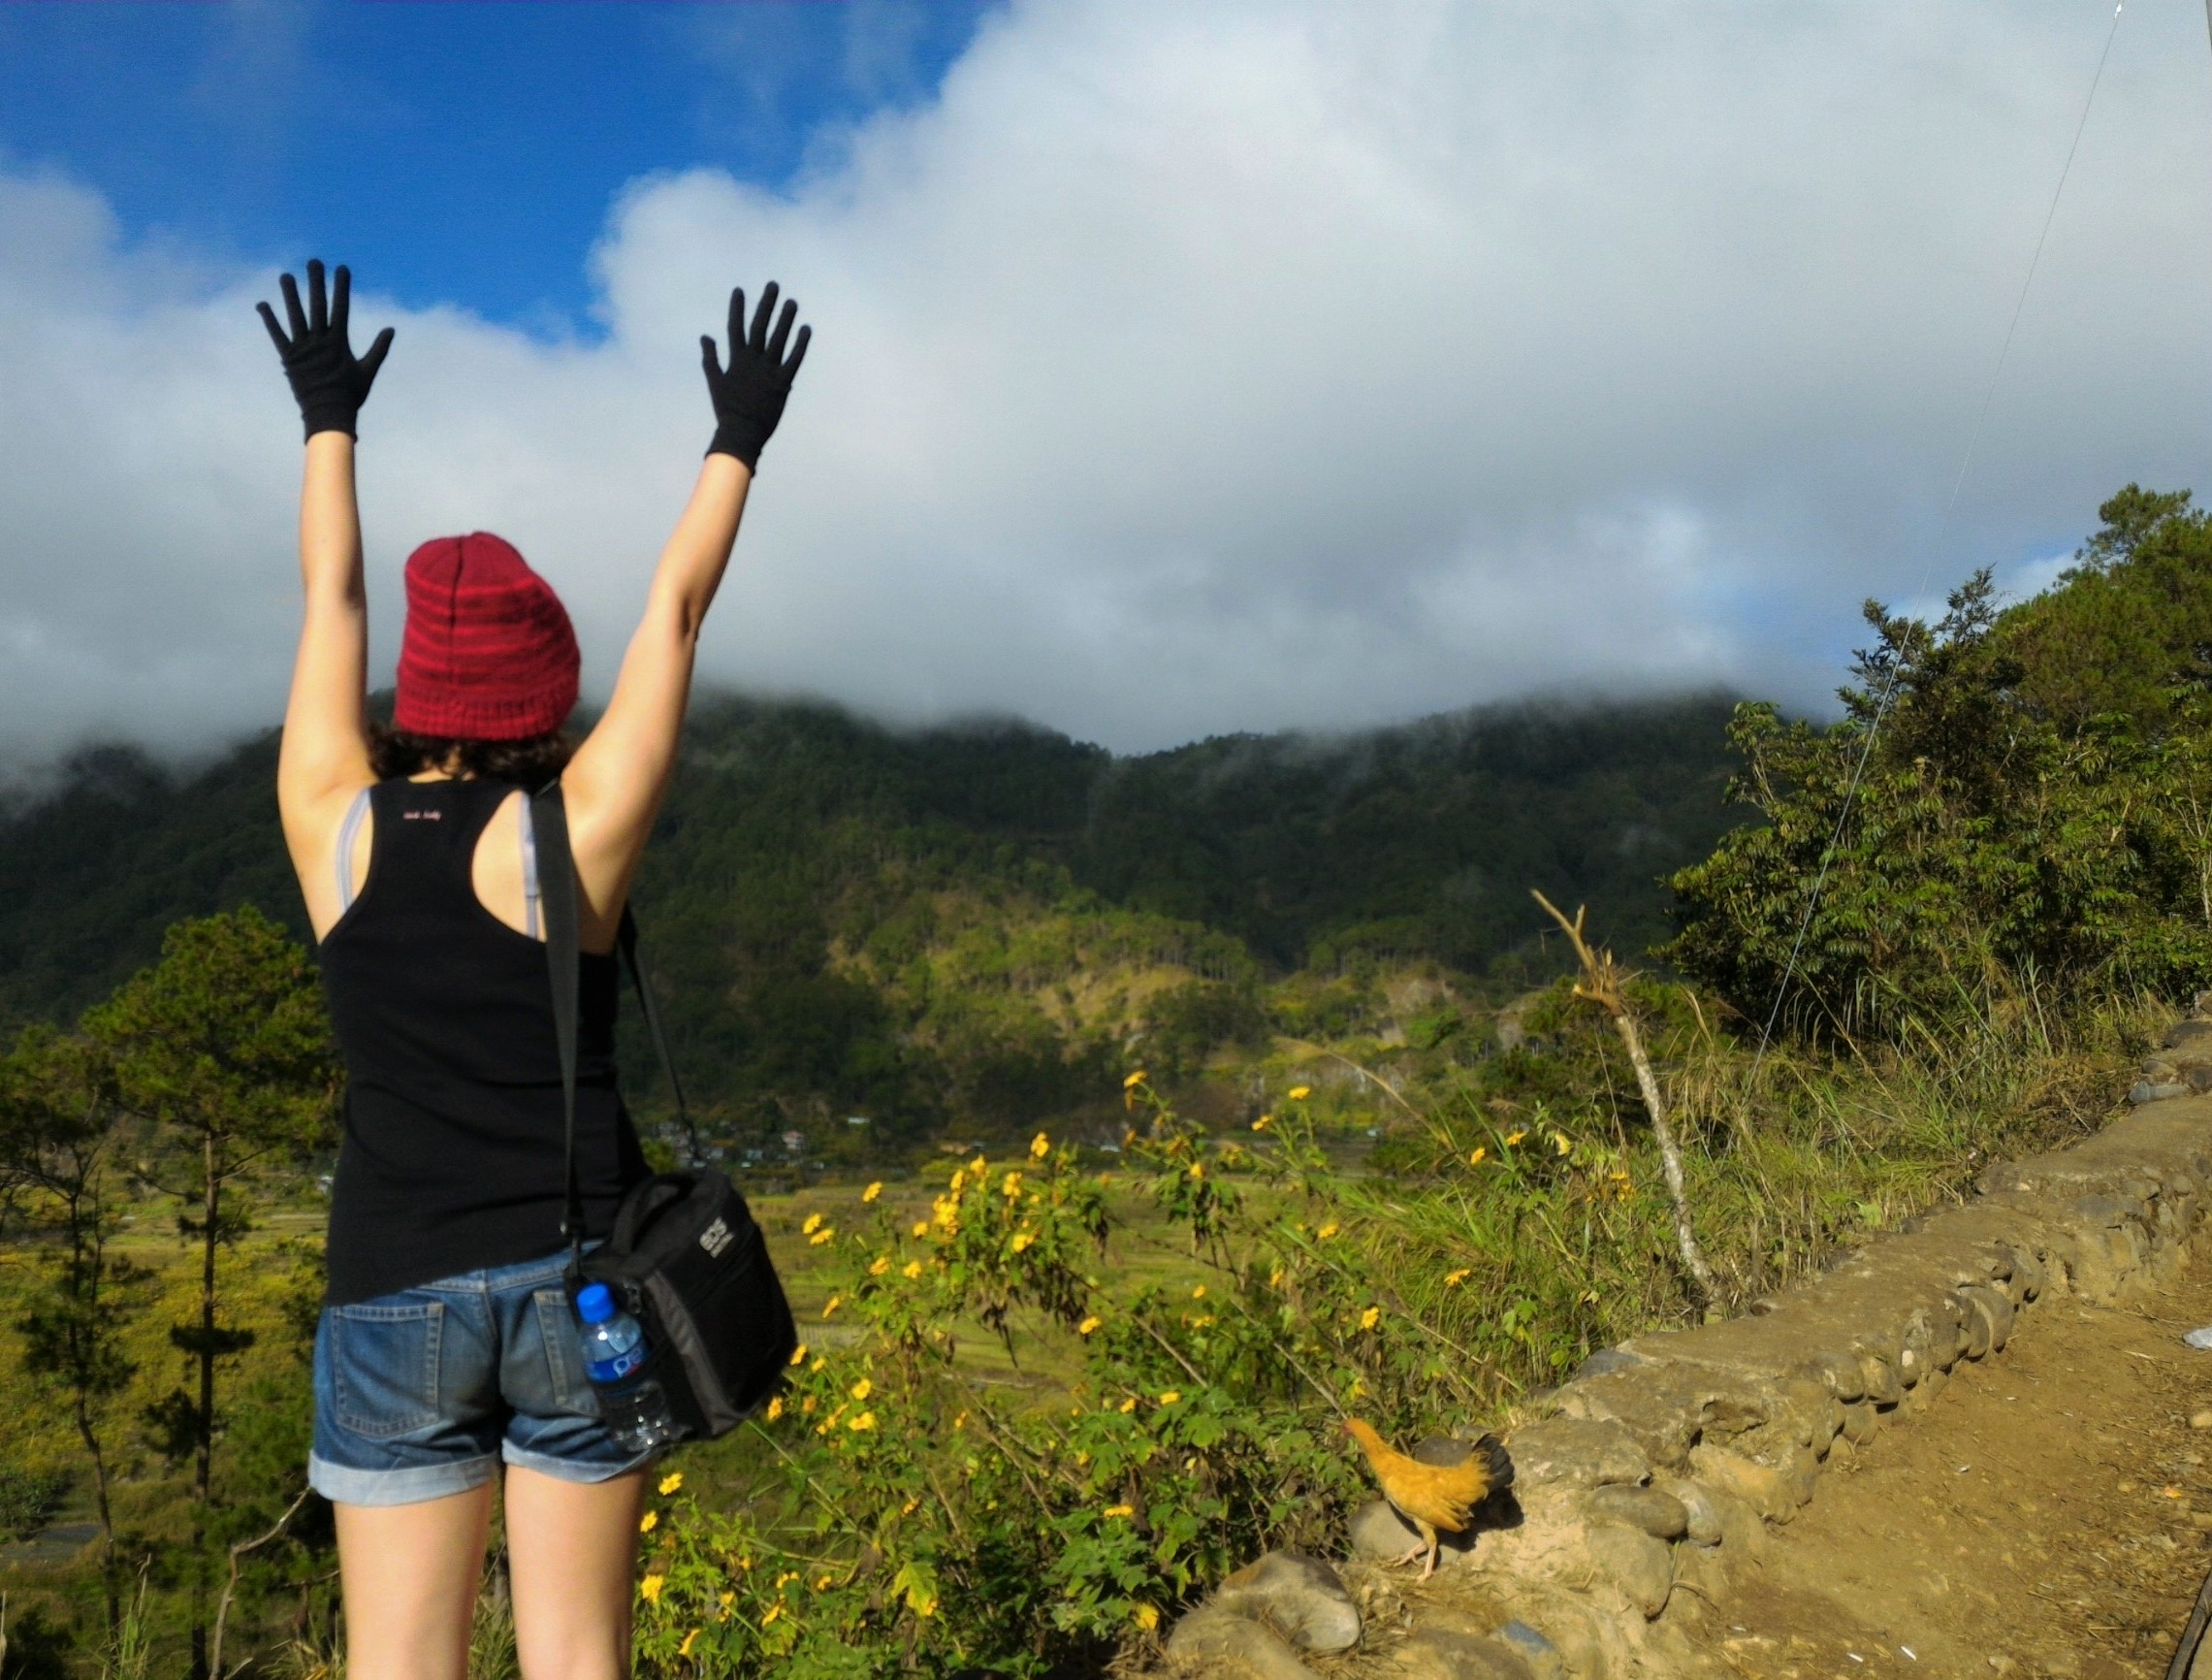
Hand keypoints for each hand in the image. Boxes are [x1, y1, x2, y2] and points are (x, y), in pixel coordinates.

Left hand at [256, 260, 394, 441]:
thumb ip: (379, 349)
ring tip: (286, 276)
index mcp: (339, 342)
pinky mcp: (288, 357)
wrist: (328, 415)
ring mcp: (303, 348)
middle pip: (318, 305)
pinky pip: (277, 335)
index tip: (342, 269)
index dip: (341, 287)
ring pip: (296, 316)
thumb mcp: (368, 371)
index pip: (341, 308)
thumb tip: (391, 330)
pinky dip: (269, 320)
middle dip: (317, 283)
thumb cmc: (350, 395)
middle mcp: (320, 341)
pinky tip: (262, 304)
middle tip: (314, 262)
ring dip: (290, 295)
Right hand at [701, 281, 810, 468]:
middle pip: (760, 326)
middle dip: (766, 304)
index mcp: (736, 359)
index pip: (736, 327)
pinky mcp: (783, 382)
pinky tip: (806, 328)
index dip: (737, 307)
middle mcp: (753, 360)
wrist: (741, 433)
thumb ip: (710, 358)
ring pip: (778, 338)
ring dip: (785, 319)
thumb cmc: (727, 410)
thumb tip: (705, 336)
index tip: (739, 290)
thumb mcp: (714, 382)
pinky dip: (800, 344)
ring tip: (792, 301)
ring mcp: (768, 370)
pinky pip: (794, 359)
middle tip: (773, 285)